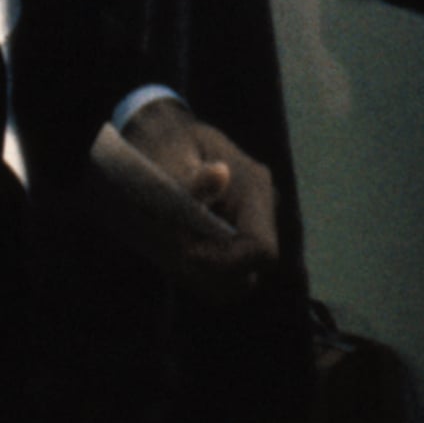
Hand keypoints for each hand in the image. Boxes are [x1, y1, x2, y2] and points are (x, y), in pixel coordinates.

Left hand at [107, 101, 283, 300]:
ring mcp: (249, 229)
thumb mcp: (170, 157)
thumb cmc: (165, 147)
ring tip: (167, 245)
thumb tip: (219, 174)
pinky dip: (194, 271)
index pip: (260, 250)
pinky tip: (172, 245)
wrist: (162, 141)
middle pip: (248, 274)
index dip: (224, 263)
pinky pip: (220, 276)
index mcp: (254, 187)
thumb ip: (191, 178)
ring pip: (232, 282)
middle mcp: (260, 213)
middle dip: (208, 273)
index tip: (184, 254)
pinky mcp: (234, 242)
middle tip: (170, 253)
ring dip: (198, 275)